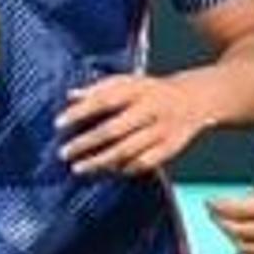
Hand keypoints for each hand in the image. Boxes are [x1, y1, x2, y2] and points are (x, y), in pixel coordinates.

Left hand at [57, 68, 217, 176]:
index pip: (105, 100)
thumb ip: (99, 88)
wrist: (194, 99)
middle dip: (87, 143)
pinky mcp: (171, 147)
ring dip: (101, 161)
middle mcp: (151, 109)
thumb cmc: (152, 91)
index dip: (81, 111)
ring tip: (78, 168)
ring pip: (128, 151)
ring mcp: (162, 130)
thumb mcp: (128, 82)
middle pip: (114, 130)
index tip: (58, 123)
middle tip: (64, 153)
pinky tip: (107, 171)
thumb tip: (70, 95)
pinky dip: (124, 168)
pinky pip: (144, 163)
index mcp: (138, 89)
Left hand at [208, 175, 253, 253]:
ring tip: (230, 229)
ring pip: (248, 249)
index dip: (218, 206)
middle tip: (216, 214)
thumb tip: (252, 198)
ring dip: (234, 239)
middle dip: (221, 222)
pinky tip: (247, 250)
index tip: (210, 202)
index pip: (238, 210)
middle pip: (238, 231)